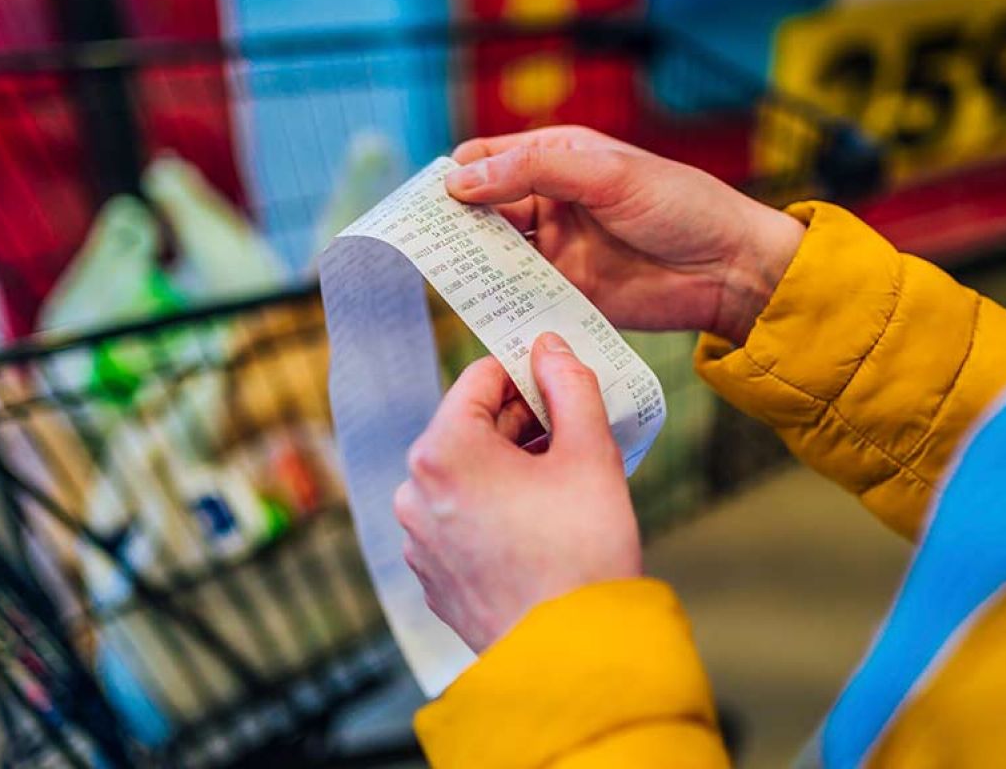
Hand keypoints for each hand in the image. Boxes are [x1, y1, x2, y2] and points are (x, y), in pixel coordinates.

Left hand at [394, 332, 640, 652]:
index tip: (561, 381)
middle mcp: (415, 491)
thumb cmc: (582, 552)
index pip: (480, 378)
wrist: (572, 657)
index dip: (526, 372)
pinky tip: (539, 526)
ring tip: (562, 484)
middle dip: (522, 423)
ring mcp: (418, 538)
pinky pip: (460, 518)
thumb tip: (550, 347)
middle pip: (469, 427)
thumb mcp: (590, 453)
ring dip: (509, 467)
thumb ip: (570, 385)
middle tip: (573, 433)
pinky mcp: (431, 576)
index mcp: (443, 450)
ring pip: (464, 474)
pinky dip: (494, 509)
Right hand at [447, 126, 803, 343]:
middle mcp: (549, 203)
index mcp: (557, 159)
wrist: (730, 269)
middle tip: (425, 244)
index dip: (455, 176)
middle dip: (454, 224)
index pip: (486, 160)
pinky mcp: (566, 293)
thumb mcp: (606, 174)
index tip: (429, 201)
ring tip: (446, 275)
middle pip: (481, 210)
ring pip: (494, 255)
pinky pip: (520, 295)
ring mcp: (556, 251)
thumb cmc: (680, 206)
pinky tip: (481, 305)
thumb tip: (459, 182)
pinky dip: (499, 300)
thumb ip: (533, 172)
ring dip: (472, 263)